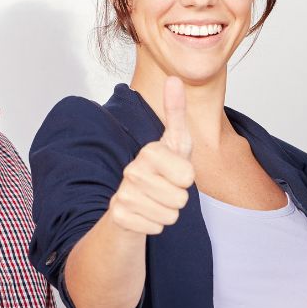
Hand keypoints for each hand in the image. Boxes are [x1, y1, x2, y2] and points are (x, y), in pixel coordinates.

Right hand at [105, 76, 195, 235]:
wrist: (131, 205)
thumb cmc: (160, 172)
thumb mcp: (175, 143)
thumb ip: (176, 112)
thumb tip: (174, 78)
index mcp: (149, 152)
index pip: (188, 176)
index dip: (187, 179)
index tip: (174, 172)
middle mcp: (131, 171)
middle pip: (181, 199)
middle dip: (178, 199)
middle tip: (164, 190)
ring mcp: (123, 194)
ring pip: (170, 215)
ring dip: (167, 213)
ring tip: (155, 201)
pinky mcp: (118, 216)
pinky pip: (157, 228)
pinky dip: (155, 225)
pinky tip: (144, 214)